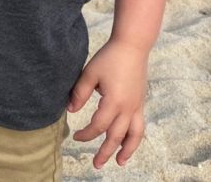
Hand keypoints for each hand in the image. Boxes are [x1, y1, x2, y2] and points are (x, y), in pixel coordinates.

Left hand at [67, 38, 147, 168]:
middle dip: (105, 152)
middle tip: (95, 164)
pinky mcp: (141, 102)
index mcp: (113, 102)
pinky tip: (128, 142)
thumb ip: (80, 93)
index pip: (98, 126)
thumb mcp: (90, 73)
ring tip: (119, 162)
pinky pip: (140, 126)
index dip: (86, 134)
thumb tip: (70, 110)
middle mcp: (127, 108)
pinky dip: (135, 138)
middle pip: (115, 137)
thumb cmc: (109, 57)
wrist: (132, 46)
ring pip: (133, 135)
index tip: (76, 136)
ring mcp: (136, 106)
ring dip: (126, 151)